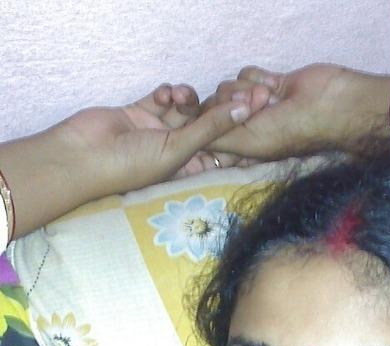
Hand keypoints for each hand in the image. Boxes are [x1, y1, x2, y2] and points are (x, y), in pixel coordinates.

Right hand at [56, 82, 259, 198]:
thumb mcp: (178, 150)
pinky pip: (162, 99)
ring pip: (186, 108)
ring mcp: (159, 132)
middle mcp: (177, 151)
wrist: (83, 156)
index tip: (261, 107)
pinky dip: (166, 93)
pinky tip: (162, 95)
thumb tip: (245, 109)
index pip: (224, 148)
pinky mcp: (141, 114)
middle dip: (223, 107)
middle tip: (243, 89)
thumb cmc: (131, 166)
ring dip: (187, 98)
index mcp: (190, 169)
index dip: (242, 129)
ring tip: (178, 96)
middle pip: (209, 125)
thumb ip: (212, 128)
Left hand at [200, 63, 389, 164]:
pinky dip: (258, 77)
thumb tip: (190, 134)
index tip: (202, 117)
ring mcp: (255, 106)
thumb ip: (217, 136)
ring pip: (228, 87)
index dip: (202, 123)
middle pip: (213, 107)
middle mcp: (244, 128)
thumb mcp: (249, 141)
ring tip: (268, 98)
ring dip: (245, 89)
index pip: (206, 135)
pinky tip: (276, 86)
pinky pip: (246, 73)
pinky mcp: (266, 84)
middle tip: (254, 106)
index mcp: (239, 149)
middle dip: (230, 102)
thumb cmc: (291, 132)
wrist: (330, 105)